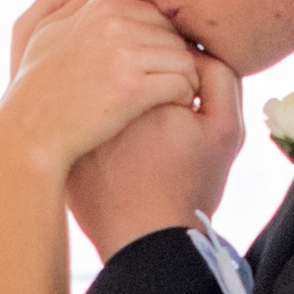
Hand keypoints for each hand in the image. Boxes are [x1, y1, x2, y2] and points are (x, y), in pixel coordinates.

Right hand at [0, 0, 205, 190]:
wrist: (29, 132)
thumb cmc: (34, 88)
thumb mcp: (41, 31)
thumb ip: (67, 3)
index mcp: (96, 5)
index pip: (150, 13)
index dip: (159, 40)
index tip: (157, 63)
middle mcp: (111, 22)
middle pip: (170, 32)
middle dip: (176, 56)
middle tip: (176, 80)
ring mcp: (122, 53)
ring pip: (182, 56)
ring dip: (187, 77)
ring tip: (182, 95)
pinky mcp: (132, 87)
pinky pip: (181, 82)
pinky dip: (186, 94)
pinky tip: (179, 106)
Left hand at [67, 42, 241, 263]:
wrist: (147, 243)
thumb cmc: (190, 189)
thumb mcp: (225, 132)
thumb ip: (220, 78)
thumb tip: (196, 50)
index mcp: (145, 87)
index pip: (162, 52)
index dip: (181, 77)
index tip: (187, 110)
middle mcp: (106, 98)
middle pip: (128, 66)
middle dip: (147, 85)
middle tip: (165, 132)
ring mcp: (81, 123)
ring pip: (105, 91)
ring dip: (122, 99)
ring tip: (145, 143)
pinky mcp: (68, 145)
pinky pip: (87, 118)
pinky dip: (102, 122)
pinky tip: (124, 152)